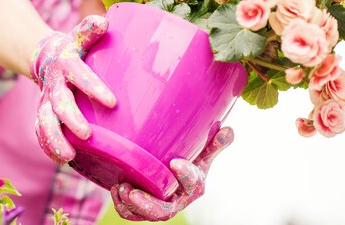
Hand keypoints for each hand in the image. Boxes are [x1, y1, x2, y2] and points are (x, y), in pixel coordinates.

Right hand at [30, 15, 115, 163]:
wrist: (46, 57)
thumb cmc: (75, 47)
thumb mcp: (80, 35)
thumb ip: (90, 29)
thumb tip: (104, 22)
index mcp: (66, 63)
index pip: (80, 74)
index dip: (94, 87)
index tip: (112, 102)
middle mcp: (54, 83)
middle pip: (60, 103)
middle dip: (71, 119)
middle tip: (87, 135)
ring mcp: (46, 101)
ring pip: (45, 121)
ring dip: (55, 139)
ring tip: (68, 155)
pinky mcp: (43, 113)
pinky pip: (42, 131)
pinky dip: (48, 146)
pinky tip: (62, 159)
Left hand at [111, 127, 233, 220]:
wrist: (172, 176)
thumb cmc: (188, 162)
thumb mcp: (202, 154)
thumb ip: (213, 144)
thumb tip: (228, 129)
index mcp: (194, 186)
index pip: (193, 184)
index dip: (186, 175)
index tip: (175, 162)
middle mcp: (177, 201)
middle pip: (165, 210)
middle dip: (149, 204)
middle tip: (134, 193)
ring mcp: (160, 208)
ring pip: (146, 215)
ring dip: (131, 205)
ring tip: (121, 187)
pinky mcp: (143, 211)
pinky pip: (132, 215)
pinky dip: (122, 206)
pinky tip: (116, 188)